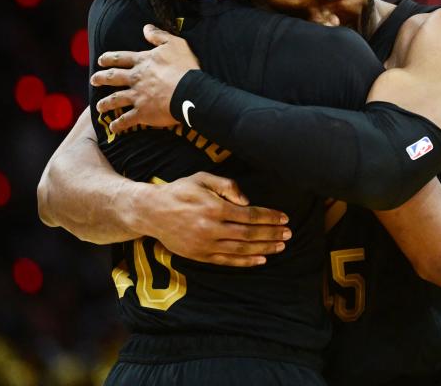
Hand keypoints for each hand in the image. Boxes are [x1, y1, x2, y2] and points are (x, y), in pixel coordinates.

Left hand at [92, 24, 198, 132]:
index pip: (121, 58)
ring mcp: (137, 96)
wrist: (189, 91)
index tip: (100, 60)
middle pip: (113, 78)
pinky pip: (126, 120)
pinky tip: (112, 128)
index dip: (109, 58)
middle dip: (101, 78)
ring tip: (99, 107)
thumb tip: (146, 27)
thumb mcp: (174, 44)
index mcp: (143, 62)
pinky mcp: (142, 113)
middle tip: (93, 80)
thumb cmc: (184, 67)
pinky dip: (118, 124)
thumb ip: (159, 35)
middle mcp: (136, 79)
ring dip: (105, 103)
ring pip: (115, 99)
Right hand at [131, 172, 291, 266]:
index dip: (269, 217)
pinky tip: (260, 260)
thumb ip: (227, 186)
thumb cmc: (180, 191)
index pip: (250, 215)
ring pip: (241, 249)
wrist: (151, 212)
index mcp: (214, 207)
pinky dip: (246, 261)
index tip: (284, 218)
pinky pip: (227, 260)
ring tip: (280, 246)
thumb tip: (247, 200)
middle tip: (289, 234)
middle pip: (249, 233)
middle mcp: (211, 228)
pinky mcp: (200, 256)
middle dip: (272, 234)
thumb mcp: (202, 179)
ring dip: (264, 248)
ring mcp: (205, 244)